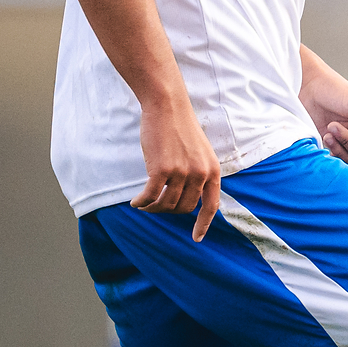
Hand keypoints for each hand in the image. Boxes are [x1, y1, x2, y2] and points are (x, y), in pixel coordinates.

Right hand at [134, 94, 224, 239]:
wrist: (168, 107)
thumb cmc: (180, 129)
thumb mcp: (200, 153)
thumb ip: (199, 173)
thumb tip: (188, 198)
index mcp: (213, 171)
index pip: (212, 205)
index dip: (204, 224)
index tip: (196, 238)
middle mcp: (200, 174)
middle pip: (183, 208)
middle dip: (168, 211)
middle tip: (154, 206)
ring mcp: (182, 172)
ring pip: (166, 204)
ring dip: (152, 208)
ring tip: (143, 203)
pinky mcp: (162, 169)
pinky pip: (150, 196)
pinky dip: (141, 202)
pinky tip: (134, 202)